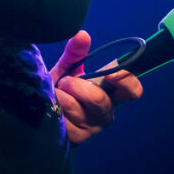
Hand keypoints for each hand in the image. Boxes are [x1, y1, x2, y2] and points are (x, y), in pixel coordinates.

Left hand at [49, 30, 143, 145]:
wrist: (40, 109)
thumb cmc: (62, 88)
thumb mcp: (68, 68)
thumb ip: (76, 52)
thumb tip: (81, 35)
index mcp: (110, 93)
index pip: (132, 90)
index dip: (127, 81)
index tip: (111, 73)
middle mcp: (105, 113)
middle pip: (100, 101)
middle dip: (78, 86)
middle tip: (65, 81)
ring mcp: (91, 128)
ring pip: (78, 111)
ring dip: (62, 98)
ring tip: (55, 93)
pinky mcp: (76, 139)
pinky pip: (65, 123)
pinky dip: (55, 111)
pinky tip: (52, 108)